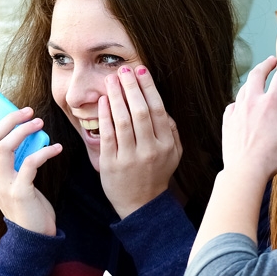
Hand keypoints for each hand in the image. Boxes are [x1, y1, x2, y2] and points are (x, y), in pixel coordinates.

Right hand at [0, 102, 62, 235]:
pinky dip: (44, 151)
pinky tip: (57, 148)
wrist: (35, 236)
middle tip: (29, 111)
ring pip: (4, 147)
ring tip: (40, 122)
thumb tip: (24, 130)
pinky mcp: (20, 192)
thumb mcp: (14, 179)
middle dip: (9, 119)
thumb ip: (14, 159)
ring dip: (23, 130)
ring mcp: (3, 186)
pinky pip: (30, 163)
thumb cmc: (28, 203)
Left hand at [98, 66, 181, 217]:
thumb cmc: (156, 174)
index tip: (140, 69)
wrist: (141, 205)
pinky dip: (104, 116)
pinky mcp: (111, 164)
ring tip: (111, 80)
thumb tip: (161, 106)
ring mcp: (130, 157)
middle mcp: (150, 150)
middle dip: (131, 87)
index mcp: (166, 145)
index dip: (148, 87)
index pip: (157, 109)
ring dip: (117, 97)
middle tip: (123, 70)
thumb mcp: (173, 153)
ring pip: (123, 121)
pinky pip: (108, 135)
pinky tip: (103, 101)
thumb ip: (171, 130)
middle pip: (140, 111)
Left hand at [222, 48, 276, 187]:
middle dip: (266, 64)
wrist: (245, 170)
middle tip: (272, 61)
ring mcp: (237, 111)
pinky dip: (241, 102)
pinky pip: (234, 105)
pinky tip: (243, 106)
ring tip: (259, 83)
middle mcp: (252, 102)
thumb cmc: (271, 156)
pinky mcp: (227, 121)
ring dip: (253, 83)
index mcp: (271, 104)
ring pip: (244, 89)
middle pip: (258, 74)